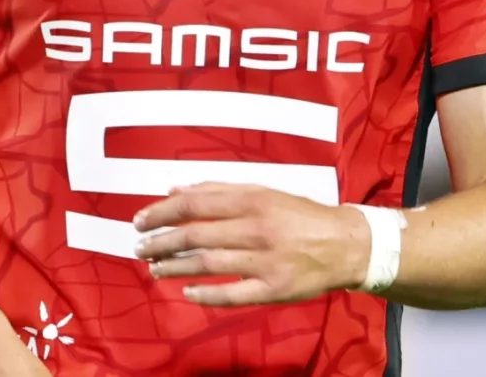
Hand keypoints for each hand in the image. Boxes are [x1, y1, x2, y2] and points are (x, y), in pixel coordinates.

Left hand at [134, 183, 371, 306]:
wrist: (346, 244)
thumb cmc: (300, 216)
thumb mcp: (264, 192)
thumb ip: (220, 190)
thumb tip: (176, 190)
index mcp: (253, 200)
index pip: (195, 204)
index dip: (162, 212)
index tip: (140, 220)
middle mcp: (257, 228)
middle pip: (196, 234)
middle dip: (161, 242)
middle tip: (139, 248)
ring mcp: (265, 261)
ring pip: (209, 264)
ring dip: (175, 267)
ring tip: (154, 269)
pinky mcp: (274, 289)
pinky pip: (233, 294)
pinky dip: (206, 295)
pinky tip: (187, 293)